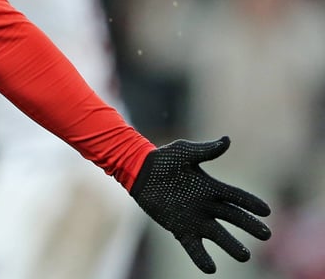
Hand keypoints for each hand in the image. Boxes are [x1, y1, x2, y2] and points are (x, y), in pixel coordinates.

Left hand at [130, 136, 270, 273]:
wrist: (139, 172)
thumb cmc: (163, 159)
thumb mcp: (184, 152)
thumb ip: (205, 150)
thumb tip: (226, 140)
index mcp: (211, 187)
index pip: (236, 196)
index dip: (251, 203)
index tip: (266, 211)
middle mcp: (207, 205)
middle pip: (234, 218)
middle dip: (250, 226)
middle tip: (265, 235)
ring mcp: (195, 219)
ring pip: (218, 236)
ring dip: (231, 246)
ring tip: (245, 256)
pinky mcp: (180, 229)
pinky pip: (194, 247)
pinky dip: (201, 258)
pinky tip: (210, 269)